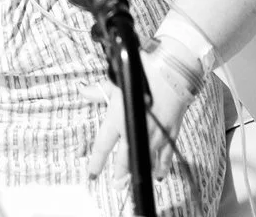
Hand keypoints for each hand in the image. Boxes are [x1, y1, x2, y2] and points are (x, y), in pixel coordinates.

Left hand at [84, 49, 197, 180]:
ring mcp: (154, 135)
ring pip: (144, 160)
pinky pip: (165, 156)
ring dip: (138, 172)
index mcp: (118, 118)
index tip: (92, 174)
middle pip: (124, 159)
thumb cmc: (143, 73)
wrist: (172, 72)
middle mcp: (135, 130)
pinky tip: (158, 175)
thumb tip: (83, 90)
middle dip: (119, 173)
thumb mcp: (116, 81)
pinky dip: (162, 167)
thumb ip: (98, 91)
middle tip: (116, 184)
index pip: (103, 146)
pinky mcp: (170, 133)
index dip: (97, 162)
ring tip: (132, 182)